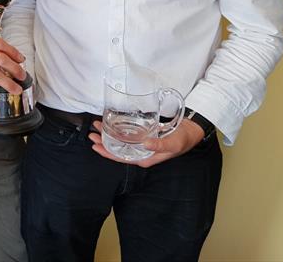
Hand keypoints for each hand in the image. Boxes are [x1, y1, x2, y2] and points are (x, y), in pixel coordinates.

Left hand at [88, 119, 205, 167]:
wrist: (191, 130)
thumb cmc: (182, 139)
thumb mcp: (173, 143)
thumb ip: (160, 145)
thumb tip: (145, 145)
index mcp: (146, 158)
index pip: (122, 158)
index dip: (108, 153)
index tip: (96, 146)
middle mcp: (142, 153)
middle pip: (118, 150)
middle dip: (103, 143)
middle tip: (91, 134)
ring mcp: (142, 145)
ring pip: (121, 142)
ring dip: (109, 135)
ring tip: (97, 126)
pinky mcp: (144, 136)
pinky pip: (128, 135)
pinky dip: (118, 129)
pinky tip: (111, 124)